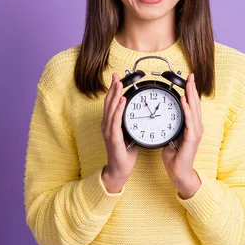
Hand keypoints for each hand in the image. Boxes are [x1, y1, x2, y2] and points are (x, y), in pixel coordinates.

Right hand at [101, 73, 137, 192]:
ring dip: (115, 94)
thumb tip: (137, 113)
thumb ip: (129, 123)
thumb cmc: (124, 153)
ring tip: (119, 84)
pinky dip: (119, 109)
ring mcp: (108, 131)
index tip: (117, 79)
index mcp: (110, 123)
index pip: (111, 103)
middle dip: (113, 88)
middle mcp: (107, 125)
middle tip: (116, 75)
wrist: (120, 169)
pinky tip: (122, 100)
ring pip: (111, 108)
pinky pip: (116, 120)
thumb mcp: (128, 134)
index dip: (113, 90)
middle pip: (109, 102)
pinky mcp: (113, 137)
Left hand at [161, 73, 202, 198]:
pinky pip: (189, 120)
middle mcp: (196, 126)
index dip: (190, 92)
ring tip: (188, 84)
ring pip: (194, 109)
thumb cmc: (175, 156)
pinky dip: (187, 109)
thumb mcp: (171, 135)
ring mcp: (195, 132)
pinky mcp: (192, 138)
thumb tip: (164, 116)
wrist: (179, 172)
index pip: (191, 105)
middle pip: (195, 103)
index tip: (187, 80)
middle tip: (190, 76)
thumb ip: (171, 125)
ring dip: (191, 95)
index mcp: (191, 125)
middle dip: (192, 88)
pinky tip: (184, 101)